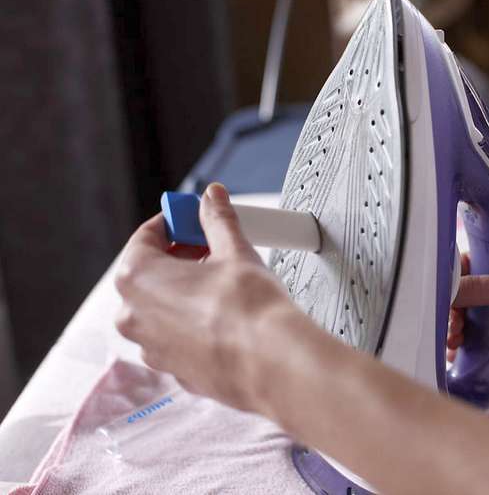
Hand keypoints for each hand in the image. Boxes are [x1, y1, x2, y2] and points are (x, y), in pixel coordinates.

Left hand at [114, 183, 302, 414]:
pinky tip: (227, 316)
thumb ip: (217, 220)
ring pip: (163, 309)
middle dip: (180, 256)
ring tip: (224, 282)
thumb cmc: (248, 310)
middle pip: (150, 273)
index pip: (145, 237)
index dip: (174, 222)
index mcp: (137, 279)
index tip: (194, 218)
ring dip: (187, 291)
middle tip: (212, 246)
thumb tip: (212, 199)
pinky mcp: (177, 371)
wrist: (273, 361)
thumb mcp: (233, 250)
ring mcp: (153, 348)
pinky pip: (179, 337)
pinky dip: (196, 323)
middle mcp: (134, 317)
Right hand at [448, 246, 488, 375]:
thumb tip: (448, 289)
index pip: (477, 266)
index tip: (434, 296)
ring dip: (468, 335)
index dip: (454, 280)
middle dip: (457, 313)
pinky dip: (486, 357)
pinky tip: (469, 364)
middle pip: (478, 300)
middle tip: (445, 330)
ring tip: (451, 349)